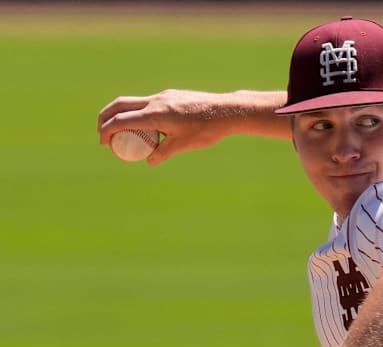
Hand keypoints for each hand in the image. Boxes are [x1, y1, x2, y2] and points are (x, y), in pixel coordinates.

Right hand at [97, 89, 237, 165]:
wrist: (227, 110)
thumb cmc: (206, 129)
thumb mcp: (184, 145)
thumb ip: (164, 153)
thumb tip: (149, 161)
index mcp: (156, 114)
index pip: (122, 120)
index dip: (107, 131)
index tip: (104, 143)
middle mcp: (156, 101)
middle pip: (120, 105)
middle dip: (105, 118)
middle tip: (102, 134)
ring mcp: (163, 96)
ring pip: (133, 102)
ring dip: (121, 114)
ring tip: (120, 132)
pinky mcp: (170, 95)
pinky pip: (147, 103)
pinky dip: (138, 113)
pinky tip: (145, 127)